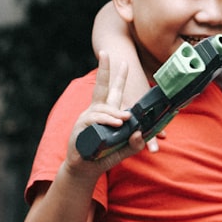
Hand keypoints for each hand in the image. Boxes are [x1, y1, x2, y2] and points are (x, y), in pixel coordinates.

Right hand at [66, 52, 144, 173]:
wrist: (85, 169)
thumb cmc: (104, 155)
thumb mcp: (124, 148)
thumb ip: (135, 143)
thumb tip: (140, 133)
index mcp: (106, 111)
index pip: (113, 91)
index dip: (118, 76)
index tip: (123, 61)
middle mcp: (96, 110)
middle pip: (102, 87)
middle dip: (105, 70)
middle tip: (106, 52)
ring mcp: (87, 117)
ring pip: (103, 109)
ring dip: (115, 113)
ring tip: (125, 119)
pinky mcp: (81, 128)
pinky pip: (95, 121)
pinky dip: (106, 121)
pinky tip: (116, 123)